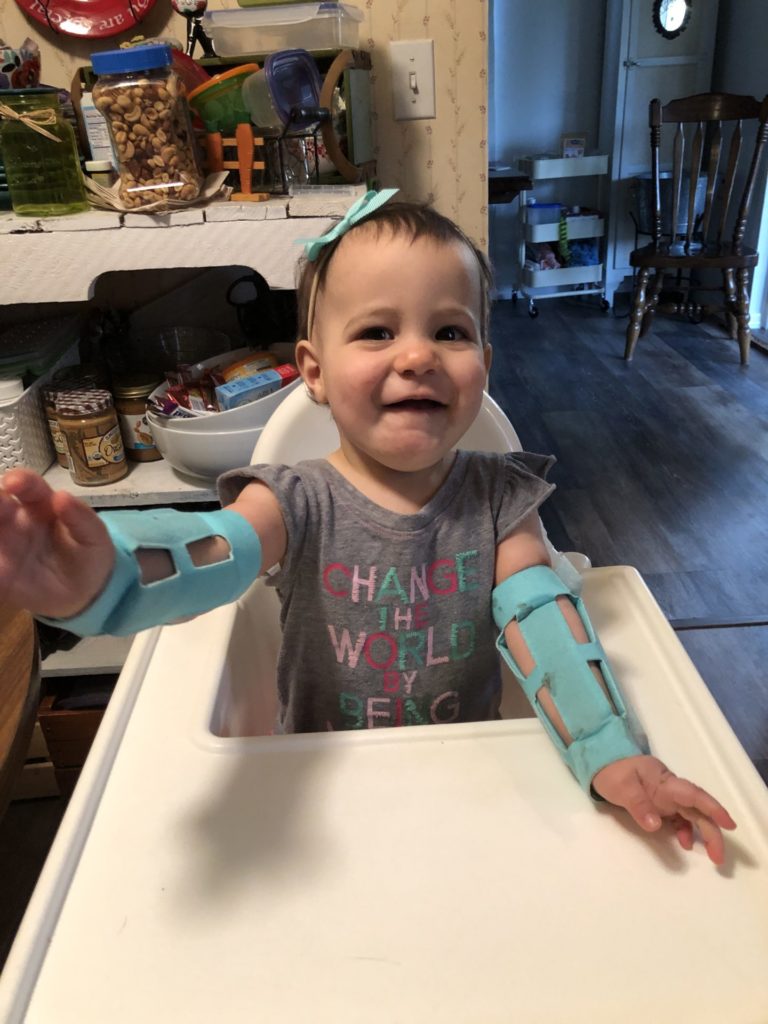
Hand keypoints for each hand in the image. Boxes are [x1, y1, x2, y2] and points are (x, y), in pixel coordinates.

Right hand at [0, 468, 113, 618]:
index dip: (21, 480)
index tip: (13, 482)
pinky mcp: (0, 572)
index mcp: (42, 506)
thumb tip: (62, 496)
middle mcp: (17, 520)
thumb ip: (81, 518)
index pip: (29, 486)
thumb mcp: (94, 538)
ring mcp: (5, 545)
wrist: (85, 595)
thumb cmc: (88, 556)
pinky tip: (0, 570)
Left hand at [592, 755, 736, 865]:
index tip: (728, 824)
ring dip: (704, 834)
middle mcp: (671, 789)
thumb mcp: (622, 786)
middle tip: (718, 857)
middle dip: (712, 831)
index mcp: (664, 781)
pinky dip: (684, 832)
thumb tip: (656, 825)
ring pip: (692, 816)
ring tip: (712, 856)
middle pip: (698, 810)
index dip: (712, 809)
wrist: (601, 763)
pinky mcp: (661, 805)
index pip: (693, 794)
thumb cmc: (613, 772)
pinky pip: (679, 819)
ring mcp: (667, 797)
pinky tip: (684, 844)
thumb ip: (638, 805)